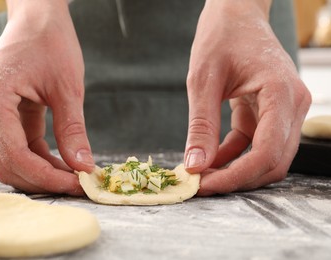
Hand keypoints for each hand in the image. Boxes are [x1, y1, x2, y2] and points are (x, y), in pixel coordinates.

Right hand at [0, 0, 93, 194]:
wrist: (38, 18)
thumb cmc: (50, 41)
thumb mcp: (67, 87)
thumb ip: (72, 129)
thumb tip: (82, 165)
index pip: (15, 155)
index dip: (48, 177)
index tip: (78, 185)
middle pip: (8, 164)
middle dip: (44, 180)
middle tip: (78, 185)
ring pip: (11, 160)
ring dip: (42, 172)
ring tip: (75, 175)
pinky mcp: (1, 117)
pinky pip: (18, 147)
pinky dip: (40, 159)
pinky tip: (64, 163)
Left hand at [184, 0, 310, 195]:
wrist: (235, 13)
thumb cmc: (221, 36)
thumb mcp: (203, 81)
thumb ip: (201, 125)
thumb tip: (195, 165)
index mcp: (282, 93)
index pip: (267, 151)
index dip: (236, 175)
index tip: (204, 185)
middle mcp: (292, 105)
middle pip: (273, 161)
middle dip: (237, 178)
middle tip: (201, 185)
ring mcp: (284, 109)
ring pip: (266, 157)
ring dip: (235, 169)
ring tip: (202, 172)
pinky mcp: (269, 111)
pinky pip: (255, 143)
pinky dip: (233, 154)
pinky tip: (209, 156)